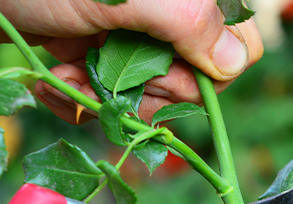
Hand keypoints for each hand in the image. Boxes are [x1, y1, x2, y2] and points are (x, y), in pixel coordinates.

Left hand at [0, 0, 262, 121]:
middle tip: (107, 69)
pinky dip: (80, 97)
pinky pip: (108, 98)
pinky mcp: (94, 53)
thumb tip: (236, 62)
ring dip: (106, 97)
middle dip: (145, 89)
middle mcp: (160, 16)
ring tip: (70, 73)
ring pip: (145, 97)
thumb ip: (189, 23)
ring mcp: (126, 35)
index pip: (234, 49)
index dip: (202, 76)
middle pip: (188, 83)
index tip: (162, 73)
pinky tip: (56, 77)